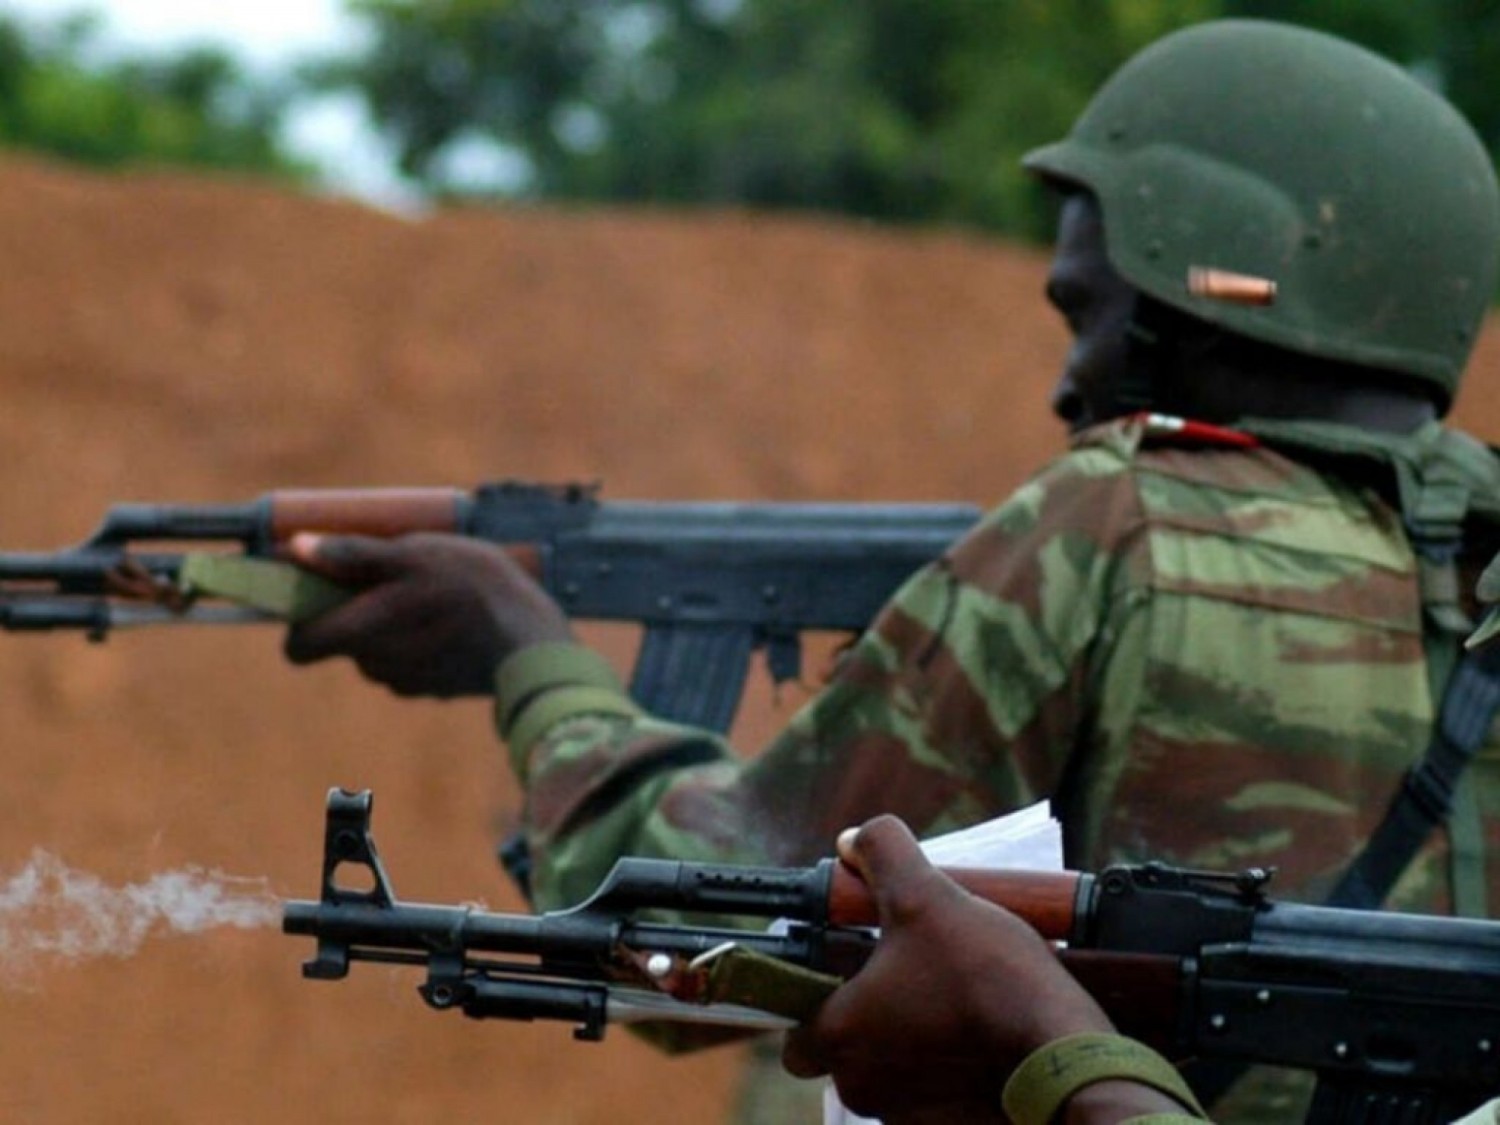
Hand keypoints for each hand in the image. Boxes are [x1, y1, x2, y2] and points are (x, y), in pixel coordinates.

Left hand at [282, 532, 572, 696]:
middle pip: (345, 642)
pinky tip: (456, 620)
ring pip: (380, 652)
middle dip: (359, 612)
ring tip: (435, 594)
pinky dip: (423, 642)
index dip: (302, 616)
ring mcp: (411, 683)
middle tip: (395, 578)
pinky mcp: (441, 689)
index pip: (299, 646)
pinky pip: (414, 664)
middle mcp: (377, 667)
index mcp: (361, 634)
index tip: (323, 589)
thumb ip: (352, 556)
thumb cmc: (472, 589)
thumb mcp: (413, 554)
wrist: (534, 642)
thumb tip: (294, 549)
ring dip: (394, 626)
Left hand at [782, 815, 1113, 1122]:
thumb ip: (882, 854)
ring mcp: (907, 1116)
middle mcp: (863, 1088)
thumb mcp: (928, 894)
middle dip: (877, 1015)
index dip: (819, 999)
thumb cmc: (984, 977)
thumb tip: (855, 838)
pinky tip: (982, 1035)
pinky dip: (951, 1070)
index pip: (798, 1033)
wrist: (1064, 1056)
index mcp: (840, 1038)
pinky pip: (935, 1097)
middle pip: (849, 1051)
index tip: (852, 972)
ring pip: (894, 1073)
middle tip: (916, 974)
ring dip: (915, 1041)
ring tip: (957, 998)